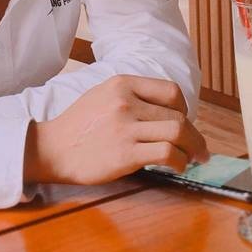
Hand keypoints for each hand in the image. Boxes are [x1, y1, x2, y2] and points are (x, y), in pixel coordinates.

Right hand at [23, 74, 209, 184]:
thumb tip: (167, 111)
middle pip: (178, 116)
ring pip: (177, 133)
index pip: (170, 91)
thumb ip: (132, 96)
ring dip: (193, 149)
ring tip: (194, 159)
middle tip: (199, 149)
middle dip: (194, 135)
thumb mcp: (102, 94)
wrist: (52, 149)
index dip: (184, 109)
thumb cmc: (78, 125)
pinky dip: (180, 161)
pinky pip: (166, 154)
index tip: (185, 123)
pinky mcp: (125, 154)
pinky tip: (177, 166)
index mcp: (121, 84)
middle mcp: (125, 102)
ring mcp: (125, 128)